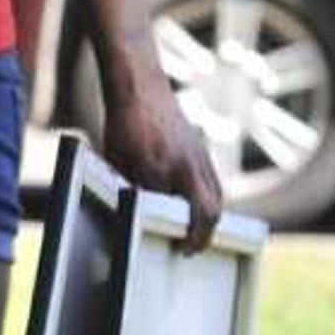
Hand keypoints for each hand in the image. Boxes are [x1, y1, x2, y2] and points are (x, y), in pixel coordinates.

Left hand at [97, 57, 227, 248]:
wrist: (141, 86)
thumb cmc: (124, 123)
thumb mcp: (118, 161)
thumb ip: (130, 188)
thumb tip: (135, 215)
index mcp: (164, 168)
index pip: (182, 212)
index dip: (187, 235)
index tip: (184, 248)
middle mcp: (188, 163)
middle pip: (210, 210)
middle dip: (204, 235)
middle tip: (192, 248)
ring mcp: (199, 156)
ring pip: (216, 197)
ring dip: (210, 220)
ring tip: (198, 235)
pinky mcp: (202, 151)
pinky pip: (214, 183)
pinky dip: (210, 201)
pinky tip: (199, 211)